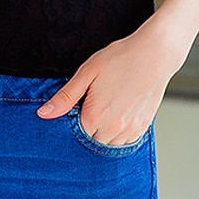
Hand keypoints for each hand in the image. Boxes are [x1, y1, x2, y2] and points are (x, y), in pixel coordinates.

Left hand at [36, 21, 185, 145]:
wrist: (155, 54)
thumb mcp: (87, 73)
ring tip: (105, 110)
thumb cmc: (121, 58)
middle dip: (87, 130)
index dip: (72, 124)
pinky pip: (126, 142)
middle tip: (90, 108)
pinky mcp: (143, 126)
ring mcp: (130, 129)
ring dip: (103, 134)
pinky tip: (117, 115)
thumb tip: (43, 113)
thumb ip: (65, 97)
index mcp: (95, 116)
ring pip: (109, 145)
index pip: (75, 136)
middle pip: (92, 143)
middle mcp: (113, 128)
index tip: (76, 112)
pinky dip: (119, 134)